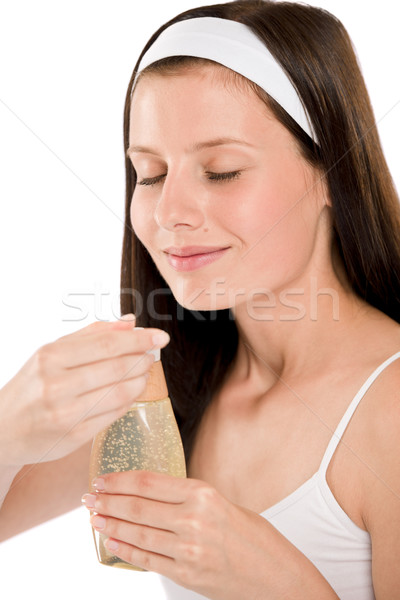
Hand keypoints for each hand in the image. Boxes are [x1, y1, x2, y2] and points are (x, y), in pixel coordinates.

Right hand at [0, 317, 169, 466]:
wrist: (3, 428)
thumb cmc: (33, 384)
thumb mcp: (52, 352)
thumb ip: (91, 335)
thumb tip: (130, 321)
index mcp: (51, 357)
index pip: (108, 344)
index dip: (140, 339)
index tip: (160, 336)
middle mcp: (56, 384)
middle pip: (117, 367)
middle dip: (143, 360)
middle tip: (153, 355)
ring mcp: (65, 413)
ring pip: (119, 393)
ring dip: (140, 382)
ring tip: (144, 374)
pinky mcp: (73, 436)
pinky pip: (113, 415)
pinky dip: (128, 402)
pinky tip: (131, 393)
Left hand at [82, 471, 322, 599]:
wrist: (278, 579)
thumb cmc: (256, 539)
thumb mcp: (225, 505)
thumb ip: (190, 499)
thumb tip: (153, 494)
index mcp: (203, 494)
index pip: (149, 482)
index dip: (120, 480)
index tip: (102, 479)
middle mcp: (193, 520)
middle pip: (137, 506)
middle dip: (108, 500)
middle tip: (88, 497)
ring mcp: (188, 550)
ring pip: (137, 534)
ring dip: (110, 524)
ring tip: (93, 517)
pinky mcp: (186, 575)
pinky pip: (147, 560)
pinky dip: (125, 551)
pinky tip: (111, 542)